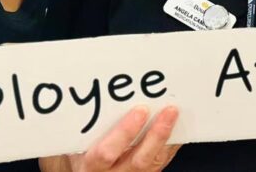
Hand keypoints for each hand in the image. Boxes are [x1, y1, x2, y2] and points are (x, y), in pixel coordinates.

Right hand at [41, 106, 179, 171]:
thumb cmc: (81, 153)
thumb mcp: (76, 142)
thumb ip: (85, 126)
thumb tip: (99, 91)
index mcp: (91, 166)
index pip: (106, 153)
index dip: (125, 133)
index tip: (140, 111)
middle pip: (139, 160)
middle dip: (156, 135)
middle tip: (168, 110)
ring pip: (154, 162)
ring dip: (167, 136)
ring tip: (174, 113)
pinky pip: (162, 161)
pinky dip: (172, 143)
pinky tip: (179, 126)